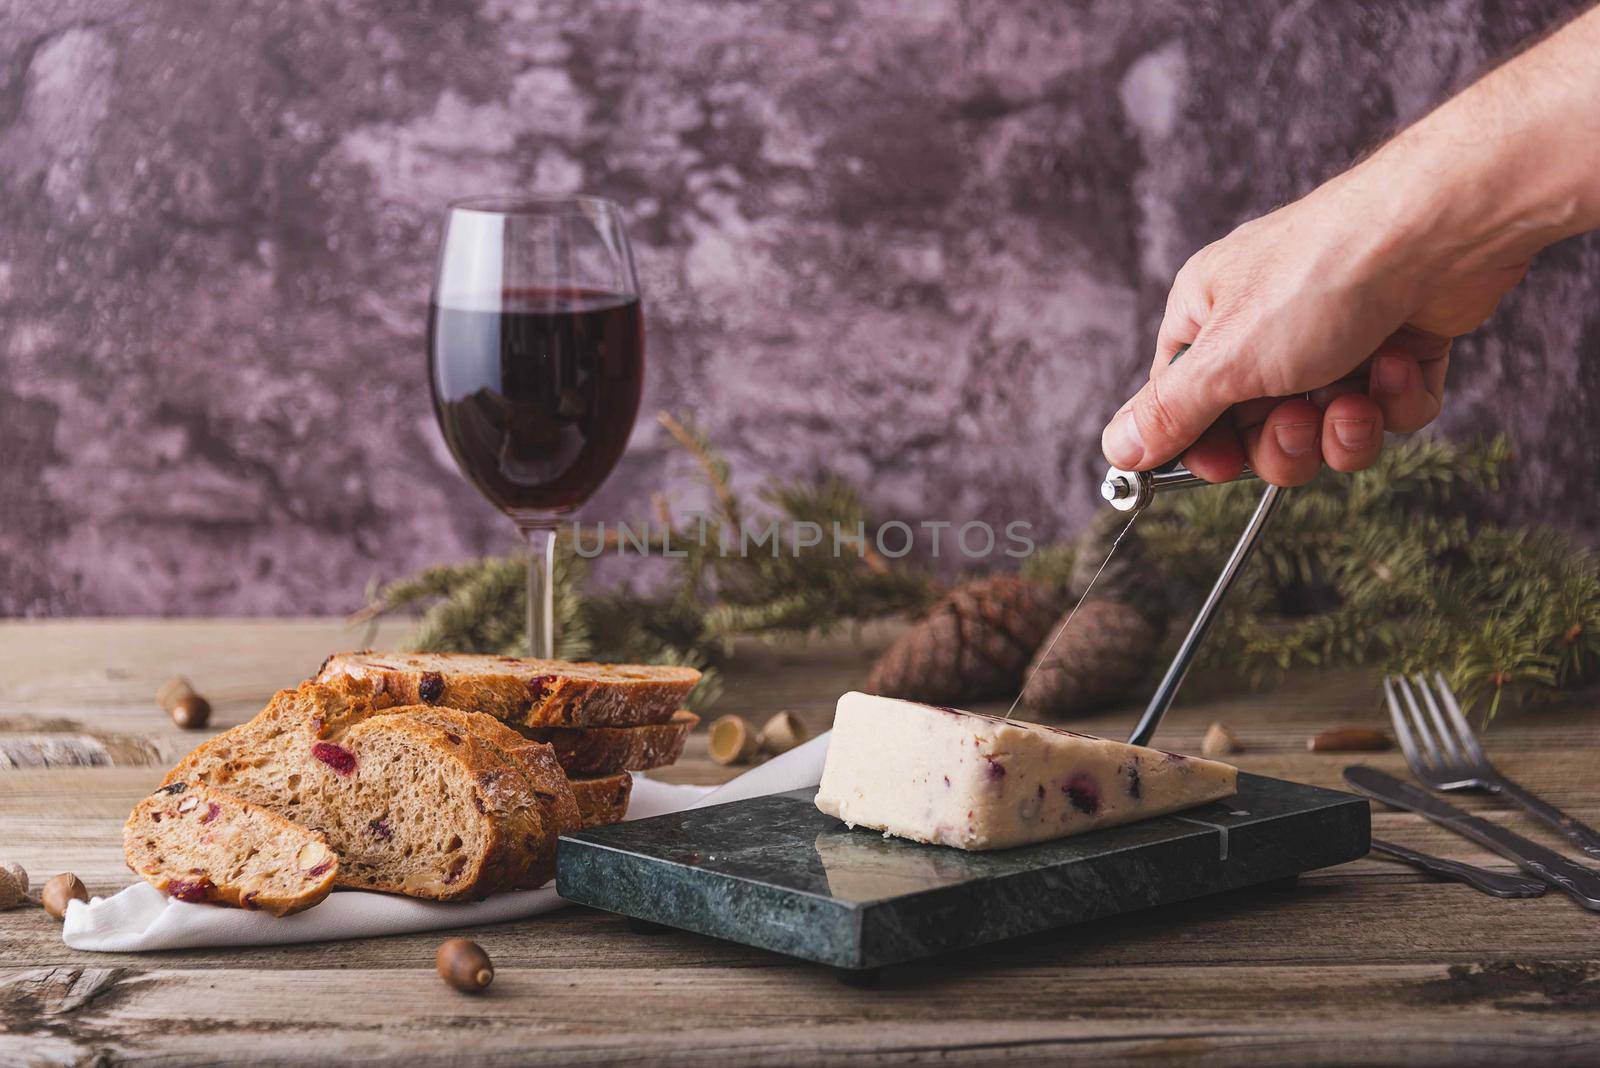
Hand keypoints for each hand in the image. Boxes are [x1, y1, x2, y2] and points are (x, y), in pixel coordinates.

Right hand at [1100, 167, 1529, 485]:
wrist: (1441, 232)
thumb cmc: (1321, 275)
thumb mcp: (1226, 358)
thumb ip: (1170, 412)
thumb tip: (1117, 449)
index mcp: (1208, 316)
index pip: (1183, 405)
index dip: (1204, 446)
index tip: (1223, 468)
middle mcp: (1266, 327)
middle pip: (1256, 430)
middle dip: (1284, 443)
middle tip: (1300, 421)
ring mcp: (1335, 338)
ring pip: (1324, 430)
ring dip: (1342, 431)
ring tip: (1355, 398)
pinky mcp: (1396, 347)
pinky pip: (1384, 411)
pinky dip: (1394, 402)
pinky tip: (1398, 364)